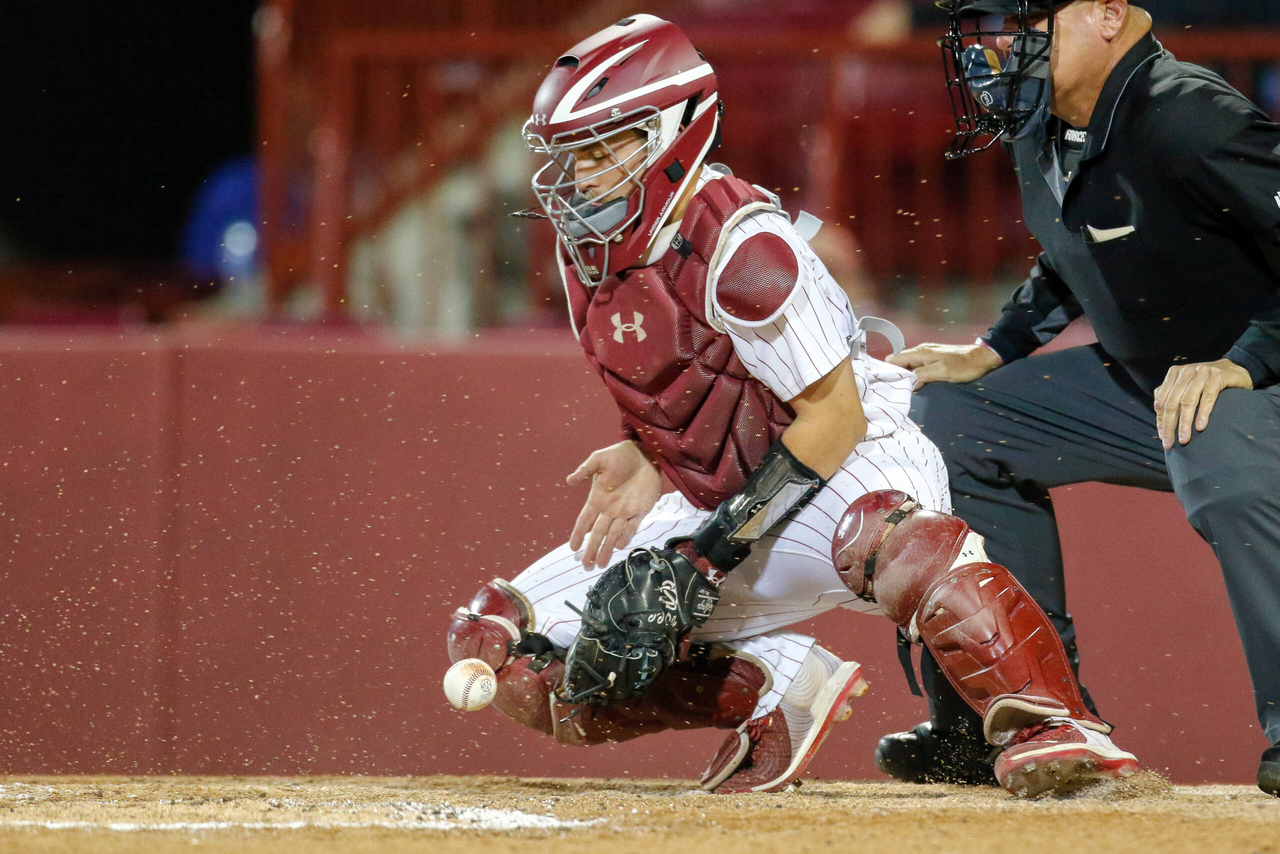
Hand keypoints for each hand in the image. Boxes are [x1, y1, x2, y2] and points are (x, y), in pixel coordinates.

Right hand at [567, 441, 662, 568]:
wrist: (645, 452)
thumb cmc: (620, 455)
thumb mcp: (599, 459)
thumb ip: (586, 470)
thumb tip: (569, 480)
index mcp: (598, 498)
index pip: (585, 520)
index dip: (579, 534)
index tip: (573, 548)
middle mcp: (610, 508)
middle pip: (598, 533)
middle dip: (591, 549)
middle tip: (586, 566)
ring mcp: (626, 510)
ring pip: (614, 535)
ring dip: (606, 549)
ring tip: (599, 564)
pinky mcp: (642, 509)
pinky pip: (633, 526)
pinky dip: (626, 536)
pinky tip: (619, 546)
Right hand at [887, 342, 1001, 389]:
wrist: (982, 358)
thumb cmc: (963, 366)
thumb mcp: (942, 372)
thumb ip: (922, 375)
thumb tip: (906, 381)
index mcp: (920, 353)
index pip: (895, 359)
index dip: (887, 370)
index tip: (884, 384)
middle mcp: (921, 351)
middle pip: (899, 362)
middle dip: (895, 374)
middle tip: (893, 390)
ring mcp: (927, 354)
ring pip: (908, 365)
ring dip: (905, 376)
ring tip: (902, 389)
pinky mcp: (933, 358)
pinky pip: (916, 366)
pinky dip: (913, 374)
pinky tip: (915, 384)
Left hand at [1154, 359, 1252, 449]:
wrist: (1235, 369)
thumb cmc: (1207, 383)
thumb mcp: (1187, 388)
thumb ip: (1172, 399)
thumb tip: (1161, 424)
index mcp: (1174, 374)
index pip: (1162, 400)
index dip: (1161, 420)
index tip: (1163, 437)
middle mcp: (1186, 371)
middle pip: (1172, 402)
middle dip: (1169, 425)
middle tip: (1170, 443)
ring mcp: (1202, 372)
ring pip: (1188, 401)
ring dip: (1184, 423)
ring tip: (1184, 439)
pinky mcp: (1217, 376)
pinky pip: (1207, 397)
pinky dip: (1203, 413)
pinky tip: (1200, 427)